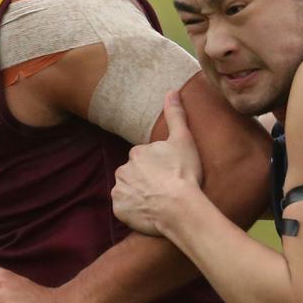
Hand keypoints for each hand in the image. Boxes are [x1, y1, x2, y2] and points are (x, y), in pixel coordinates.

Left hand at [112, 90, 202, 235]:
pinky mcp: (119, 209)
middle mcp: (123, 169)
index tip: (170, 174)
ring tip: (158, 202)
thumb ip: (175, 115)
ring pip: (128, 190)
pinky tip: (149, 212)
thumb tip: (172, 90)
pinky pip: (124, 208)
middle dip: (146, 180)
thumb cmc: (183, 173)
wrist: (178, 207)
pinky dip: (134, 210)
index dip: (158, 167)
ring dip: (139, 194)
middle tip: (165, 188)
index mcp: (137, 152)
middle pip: (134, 174)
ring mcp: (119, 189)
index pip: (144, 158)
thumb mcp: (183, 140)